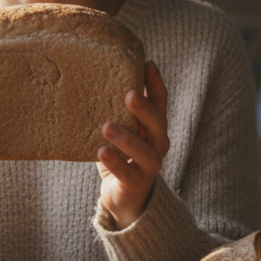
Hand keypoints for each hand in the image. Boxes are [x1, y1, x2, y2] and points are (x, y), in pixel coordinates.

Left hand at [97, 61, 170, 230]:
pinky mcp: (136, 183)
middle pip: (158, 124)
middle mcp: (158, 144)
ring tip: (106, 126)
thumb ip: (118, 110)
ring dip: (126, 137)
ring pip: (144, 150)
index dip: (156, 83)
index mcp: (155, 128)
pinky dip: (114, 162)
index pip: (161, 102)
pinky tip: (100, 151)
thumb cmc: (121, 155)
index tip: (147, 63)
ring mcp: (150, 165)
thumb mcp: (123, 130)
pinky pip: (126, 172)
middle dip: (144, 108)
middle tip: (129, 94)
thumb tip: (99, 77)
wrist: (124, 196)